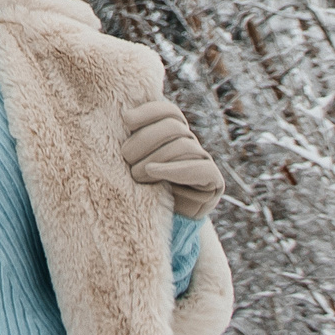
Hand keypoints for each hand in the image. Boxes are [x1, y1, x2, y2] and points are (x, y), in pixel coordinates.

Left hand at [120, 98, 223, 219]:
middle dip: (145, 140)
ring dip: (155, 158)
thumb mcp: (132, 162)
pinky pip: (199, 168)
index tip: (126, 120)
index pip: (168, 111)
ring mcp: (203, 160)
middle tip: (125, 157)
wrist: (160, 223)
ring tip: (135, 174)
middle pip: (173, 127)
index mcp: (173, 133)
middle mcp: (190, 143)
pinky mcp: (213, 180)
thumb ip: (130, 141)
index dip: (149, 112)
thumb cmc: (139, 188)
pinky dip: (173, 169)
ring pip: (183, 146)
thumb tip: (120, 117)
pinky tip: (153, 171)